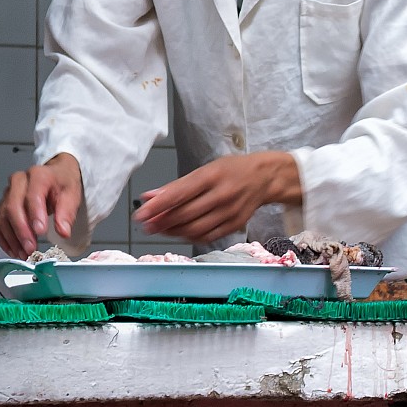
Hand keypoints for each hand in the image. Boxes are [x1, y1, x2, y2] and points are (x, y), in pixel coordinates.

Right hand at [0, 153, 84, 256]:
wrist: (55, 176)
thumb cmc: (61, 183)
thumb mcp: (71, 194)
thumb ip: (67, 213)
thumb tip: (63, 231)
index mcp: (38, 175)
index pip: (32, 195)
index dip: (35, 214)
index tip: (40, 231)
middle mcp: (19, 182)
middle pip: (13, 207)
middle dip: (21, 231)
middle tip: (31, 247)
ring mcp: (8, 193)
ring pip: (3, 217)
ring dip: (12, 238)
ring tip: (25, 253)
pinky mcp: (3, 205)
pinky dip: (4, 239)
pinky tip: (14, 250)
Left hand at [132, 151, 301, 244]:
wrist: (266, 178)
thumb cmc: (232, 170)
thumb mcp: (205, 169)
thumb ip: (177, 185)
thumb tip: (150, 196)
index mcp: (211, 176)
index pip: (179, 194)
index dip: (157, 206)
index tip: (141, 213)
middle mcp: (221, 195)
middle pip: (185, 214)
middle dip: (161, 222)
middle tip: (145, 225)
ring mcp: (229, 212)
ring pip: (194, 228)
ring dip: (172, 232)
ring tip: (158, 229)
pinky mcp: (234, 225)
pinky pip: (206, 236)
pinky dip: (189, 237)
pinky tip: (178, 233)